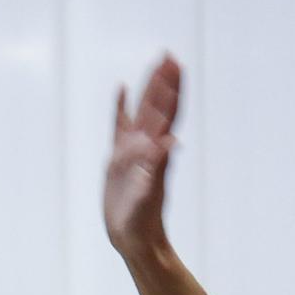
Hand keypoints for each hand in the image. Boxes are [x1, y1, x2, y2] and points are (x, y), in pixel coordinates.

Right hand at [104, 55, 180, 256]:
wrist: (135, 240)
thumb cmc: (142, 223)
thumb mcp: (148, 195)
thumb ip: (158, 167)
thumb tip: (172, 141)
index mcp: (155, 152)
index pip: (167, 114)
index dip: (171, 90)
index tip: (175, 65)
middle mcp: (147, 147)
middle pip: (157, 107)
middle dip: (163, 81)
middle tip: (169, 54)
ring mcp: (133, 151)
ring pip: (142, 112)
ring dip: (148, 89)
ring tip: (155, 64)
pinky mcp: (119, 160)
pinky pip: (119, 126)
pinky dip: (120, 107)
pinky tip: (120, 91)